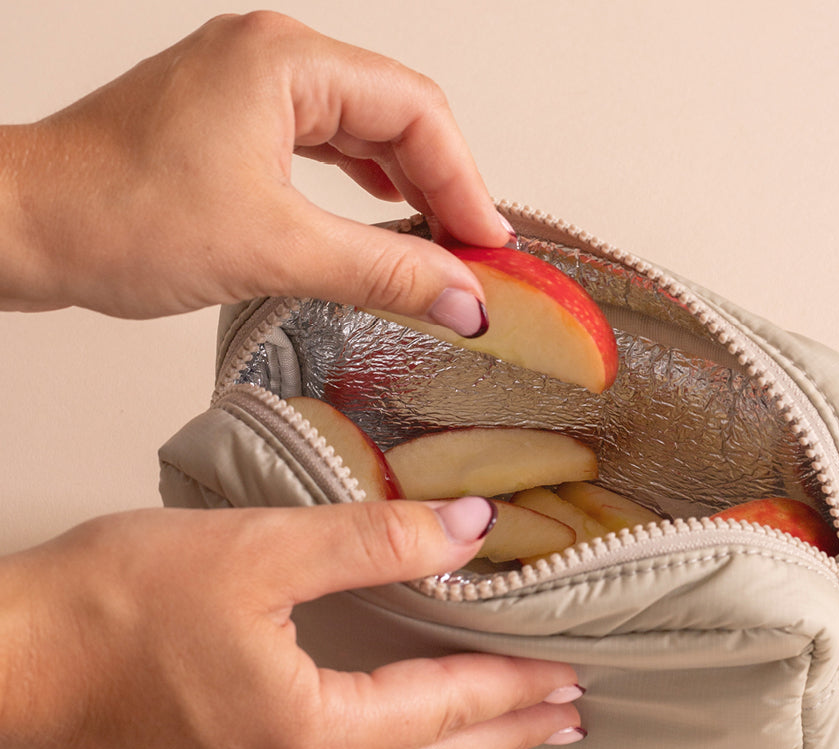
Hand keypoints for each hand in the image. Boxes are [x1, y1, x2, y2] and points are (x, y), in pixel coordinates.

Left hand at [0, 11, 509, 325]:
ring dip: (407, 183)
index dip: (466, 179)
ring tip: (440, 239)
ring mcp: (247, 88)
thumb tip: (462, 297)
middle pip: (396, 112)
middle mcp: (270, 58)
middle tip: (473, 254)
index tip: (489, 244)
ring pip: (361, 126)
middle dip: (443, 183)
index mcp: (285, 61)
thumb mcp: (275, 248)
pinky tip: (382, 208)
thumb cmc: (117, 214)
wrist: (25, 226)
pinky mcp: (230, 124)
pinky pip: (322, 141)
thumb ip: (383, 271)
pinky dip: (362, 180)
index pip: (416, 109)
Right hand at [0, 499, 582, 748]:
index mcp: (308, 736)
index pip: (445, 707)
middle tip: (562, 719)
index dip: (513, 687)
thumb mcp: (256, 551)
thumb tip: (464, 533)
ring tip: (496, 735)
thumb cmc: (101, 612)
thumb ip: (372, 541)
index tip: (565, 677)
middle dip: (504, 736)